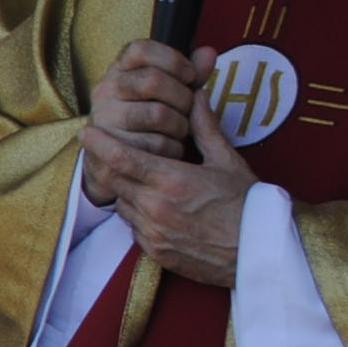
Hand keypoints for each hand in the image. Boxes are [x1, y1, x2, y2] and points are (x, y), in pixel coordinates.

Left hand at [78, 79, 249, 285]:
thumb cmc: (248, 204)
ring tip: (146, 182)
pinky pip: (134, 227)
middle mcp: (155, 207)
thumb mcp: (227, 161)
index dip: (99, 144)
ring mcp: (153, 233)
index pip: (120, 158)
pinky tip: (159, 208)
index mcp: (171, 180)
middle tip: (106, 152)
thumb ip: (204, 127)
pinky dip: (139, 215)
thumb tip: (195, 94)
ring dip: (127, 191)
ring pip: (123, 204)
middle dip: (108, 166)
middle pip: (114, 181)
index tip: (86, 132)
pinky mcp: (155, 252)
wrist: (261, 252)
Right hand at [88, 40, 210, 167]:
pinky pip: (157, 144)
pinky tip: (169, 148)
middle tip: (187, 109)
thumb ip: (189, 74)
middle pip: (152, 80)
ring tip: (178, 131)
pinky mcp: (110, 149)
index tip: (189, 76)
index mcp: (119, 71)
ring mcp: (104, 119)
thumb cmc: (148, 120)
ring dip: (180, 125)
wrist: (115, 160)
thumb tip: (208, 53)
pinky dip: (174, 148)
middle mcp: (105, 91)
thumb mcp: (168, 93)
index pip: (141, 49)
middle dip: (182, 97)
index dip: (173, 60)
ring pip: (157, 114)